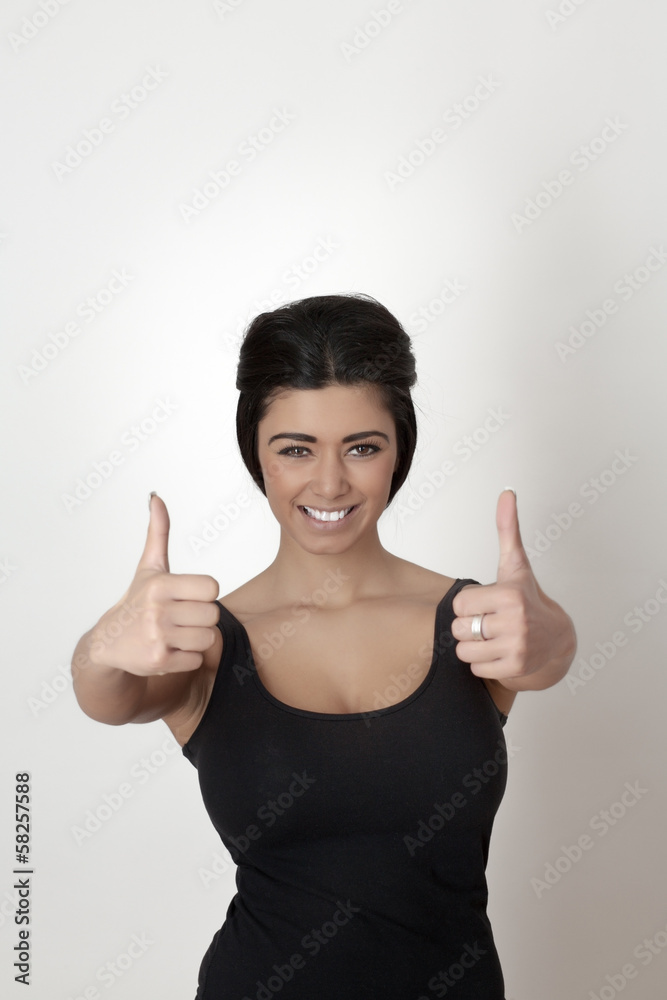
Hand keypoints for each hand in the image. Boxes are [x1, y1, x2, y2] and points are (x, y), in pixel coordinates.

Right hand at [88, 494, 219, 675]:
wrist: (108, 642)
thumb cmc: (136, 601)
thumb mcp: (148, 567)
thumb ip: (158, 533)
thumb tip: (156, 497)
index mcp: (160, 584)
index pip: (212, 588)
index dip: (203, 594)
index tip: (187, 597)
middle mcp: (157, 610)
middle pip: (212, 615)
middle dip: (200, 618)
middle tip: (181, 618)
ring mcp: (157, 636)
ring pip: (207, 638)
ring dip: (196, 639)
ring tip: (175, 634)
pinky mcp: (158, 660)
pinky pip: (197, 659)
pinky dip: (187, 658)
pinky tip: (169, 649)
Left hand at [451, 490, 575, 688]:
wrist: (556, 638)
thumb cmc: (527, 598)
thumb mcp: (515, 564)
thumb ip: (507, 529)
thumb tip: (507, 492)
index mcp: (510, 594)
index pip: (459, 604)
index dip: (469, 604)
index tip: (486, 603)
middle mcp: (515, 621)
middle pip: (459, 628)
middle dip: (470, 626)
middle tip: (490, 621)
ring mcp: (516, 647)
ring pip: (464, 650)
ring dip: (473, 646)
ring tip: (493, 637)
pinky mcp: (515, 668)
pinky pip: (475, 668)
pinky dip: (482, 663)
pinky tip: (499, 652)